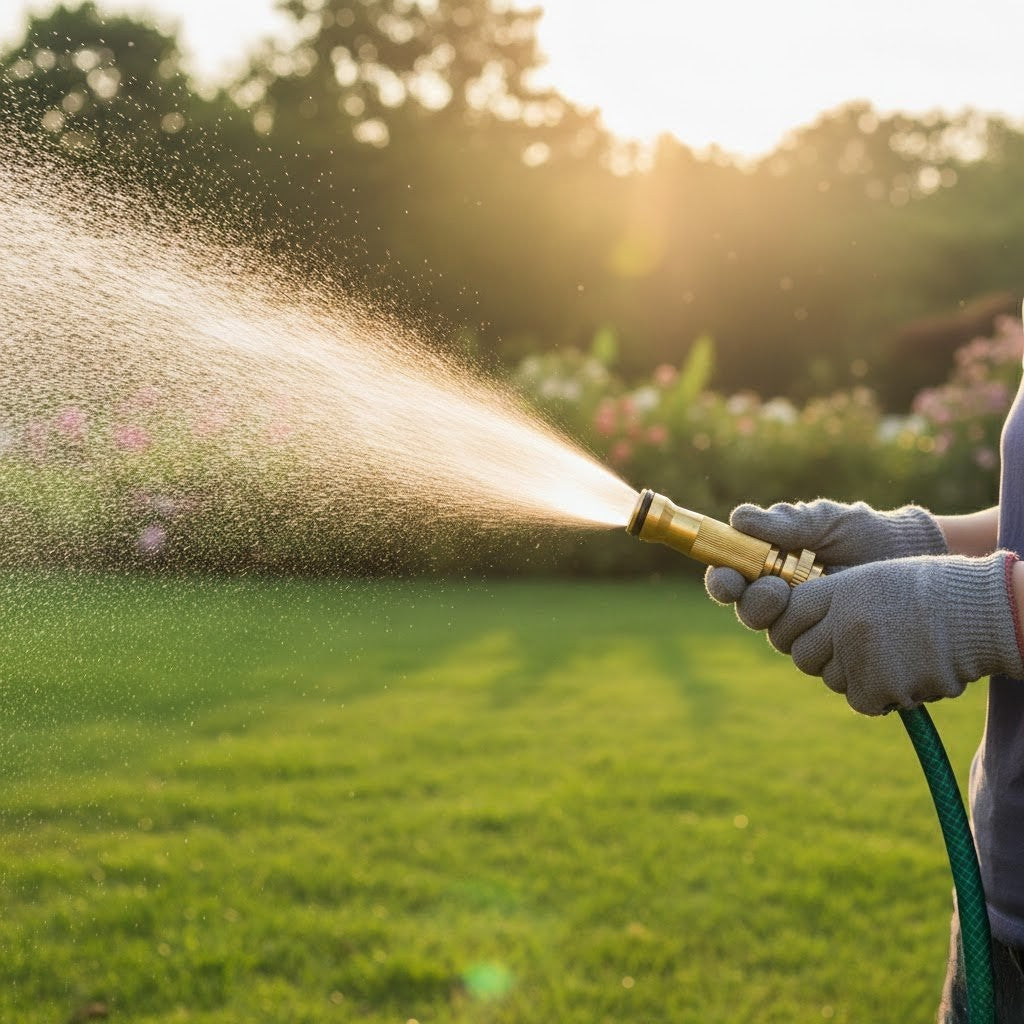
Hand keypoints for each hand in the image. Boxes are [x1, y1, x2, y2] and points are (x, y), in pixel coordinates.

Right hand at [705, 499, 946, 628]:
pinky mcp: (829, 648)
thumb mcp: (825, 520)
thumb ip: (785, 521)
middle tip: (775, 591)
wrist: (912, 557)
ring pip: (778, 635)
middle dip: (755, 604)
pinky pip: (813, 655)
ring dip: (789, 621)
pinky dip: (821, 640)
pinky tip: (839, 622)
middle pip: (747, 612)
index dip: (721, 582)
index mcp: (764, 566)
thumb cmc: (863, 532)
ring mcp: (804, 626)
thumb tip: (738, 519)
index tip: (727, 579)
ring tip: (817, 599)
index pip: (729, 578)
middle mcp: (778, 599)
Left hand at [766, 552, 1022, 714]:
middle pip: (801, 655)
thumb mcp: (871, 580)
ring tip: (892, 653)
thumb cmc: (928, 594)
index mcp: (839, 590)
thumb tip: (794, 631)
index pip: (786, 617)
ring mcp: (861, 655)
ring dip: (855, 674)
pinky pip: (860, 700)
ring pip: (831, 679)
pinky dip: (878, 695)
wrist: (982, 613)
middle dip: (822, 656)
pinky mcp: (881, 687)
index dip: (793, 628)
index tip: (811, 632)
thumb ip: (832, 602)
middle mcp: (843, 622)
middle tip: (855, 648)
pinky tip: (904, 672)